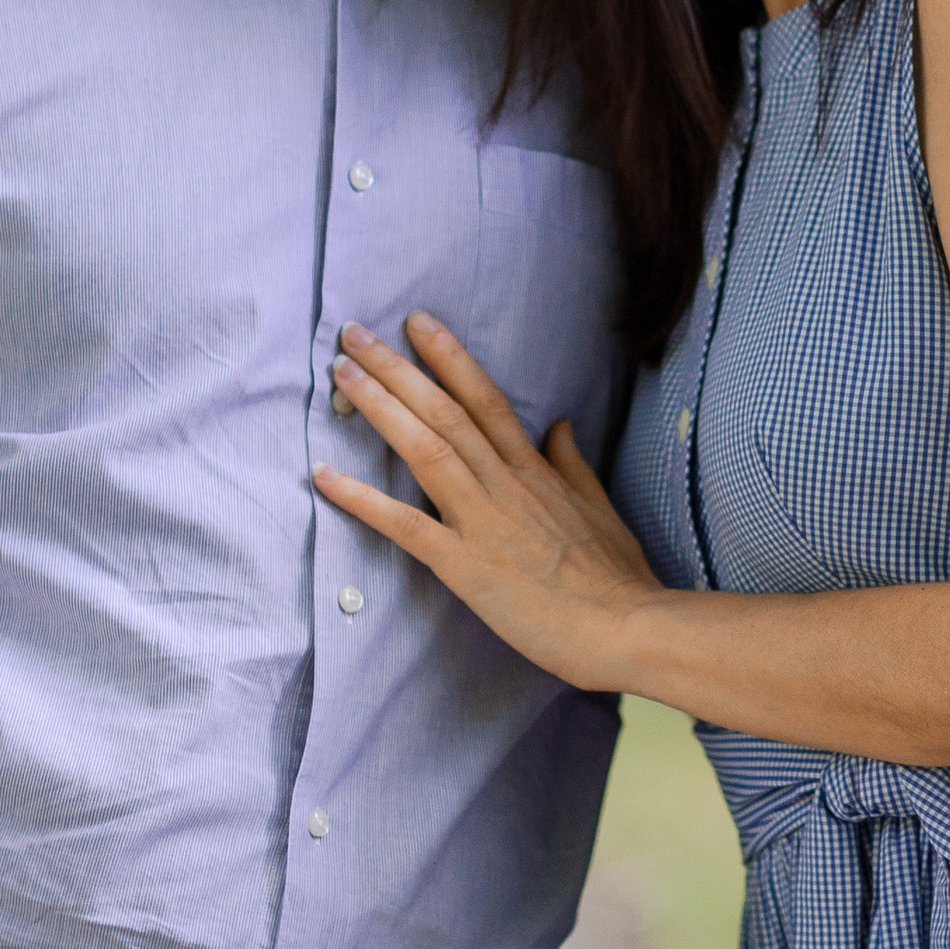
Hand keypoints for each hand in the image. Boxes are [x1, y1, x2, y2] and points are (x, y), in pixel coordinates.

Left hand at [313, 315, 665, 687]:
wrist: (625, 626)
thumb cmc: (616, 576)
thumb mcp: (599, 508)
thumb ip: (571, 465)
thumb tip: (557, 424)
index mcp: (535, 471)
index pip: (485, 399)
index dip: (449, 357)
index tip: (418, 322)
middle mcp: (504, 483)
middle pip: (444, 411)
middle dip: (396, 368)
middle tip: (353, 334)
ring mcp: (482, 520)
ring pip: (425, 449)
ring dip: (379, 408)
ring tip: (341, 376)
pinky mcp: (464, 564)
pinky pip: (405, 525)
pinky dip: (362, 499)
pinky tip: (324, 476)